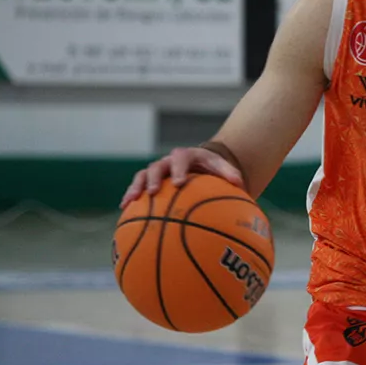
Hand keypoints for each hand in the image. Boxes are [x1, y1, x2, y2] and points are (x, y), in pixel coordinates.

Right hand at [120, 146, 245, 207]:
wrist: (200, 164)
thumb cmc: (213, 169)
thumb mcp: (223, 168)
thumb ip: (231, 174)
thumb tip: (241, 184)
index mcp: (187, 156)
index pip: (181, 158)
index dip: (178, 170)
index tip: (179, 183)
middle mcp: (168, 161)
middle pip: (157, 166)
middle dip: (154, 179)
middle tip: (154, 192)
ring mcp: (157, 171)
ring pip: (142, 176)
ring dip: (136, 187)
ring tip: (130, 201)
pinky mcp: (149, 180)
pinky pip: (137, 186)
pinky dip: (130, 195)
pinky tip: (124, 208)